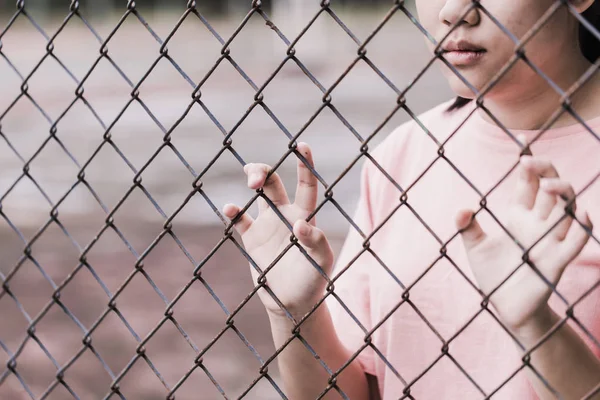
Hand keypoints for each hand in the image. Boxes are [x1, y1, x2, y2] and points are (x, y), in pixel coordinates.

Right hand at [223, 143, 333, 319]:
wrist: (293, 303)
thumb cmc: (313, 281)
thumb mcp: (321, 262)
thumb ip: (315, 242)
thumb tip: (299, 224)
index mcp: (305, 216)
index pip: (307, 185)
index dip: (305, 165)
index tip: (302, 144)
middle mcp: (285, 215)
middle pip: (274, 182)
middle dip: (263, 173)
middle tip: (255, 179)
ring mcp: (268, 226)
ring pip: (258, 194)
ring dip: (252, 181)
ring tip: (250, 183)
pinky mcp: (252, 239)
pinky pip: (240, 220)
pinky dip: (233, 212)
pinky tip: (230, 209)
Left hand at [456, 153, 593, 333]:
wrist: (504, 306)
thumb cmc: (493, 274)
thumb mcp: (474, 245)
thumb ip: (467, 226)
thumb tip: (463, 209)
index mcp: (519, 215)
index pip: (527, 181)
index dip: (528, 161)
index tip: (523, 142)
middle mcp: (538, 223)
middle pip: (551, 188)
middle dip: (546, 171)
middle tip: (531, 165)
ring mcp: (549, 240)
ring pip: (567, 209)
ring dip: (562, 194)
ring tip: (549, 186)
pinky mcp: (556, 262)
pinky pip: (575, 242)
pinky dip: (580, 228)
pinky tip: (579, 214)